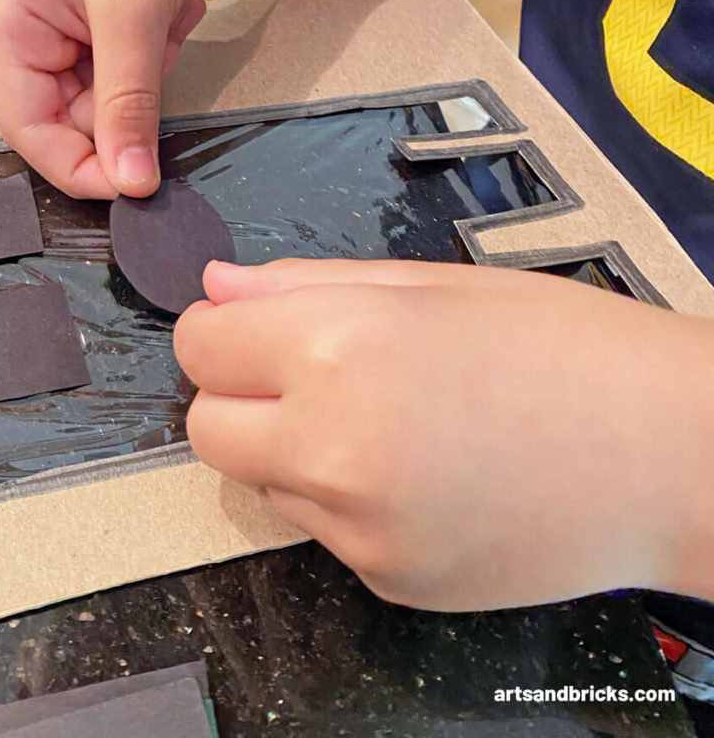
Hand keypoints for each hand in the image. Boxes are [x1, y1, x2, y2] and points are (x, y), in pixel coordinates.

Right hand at [0, 0, 233, 198]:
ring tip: (165, 16)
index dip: (78, 167)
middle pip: (67, 119)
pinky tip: (169, 9)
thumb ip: (127, 104)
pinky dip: (154, 57)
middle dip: (125, 102)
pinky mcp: (90, 32)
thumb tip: (131, 183)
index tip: (134, 187)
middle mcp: (19, 32)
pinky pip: (123, 79)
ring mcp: (55, 33)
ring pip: (104, 103)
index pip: (26, 128)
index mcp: (3, 22)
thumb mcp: (133, 14)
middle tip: (160, 53)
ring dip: (147, 74)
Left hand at [175, 258, 713, 609]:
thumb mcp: (431, 285)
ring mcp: (356, 529)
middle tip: (309, 375)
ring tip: (386, 424)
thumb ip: (305, 284)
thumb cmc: (564, 348)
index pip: (199, 345)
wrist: (669, 455)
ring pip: (260, 480)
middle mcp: (330, 448)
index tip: (253, 328)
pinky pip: (322, 531)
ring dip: (292, 449)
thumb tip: (218, 287)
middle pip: (205, 427)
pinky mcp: (385, 580)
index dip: (224, 331)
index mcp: (338, 349)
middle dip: (238, 396)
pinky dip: (345, 502)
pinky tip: (420, 476)